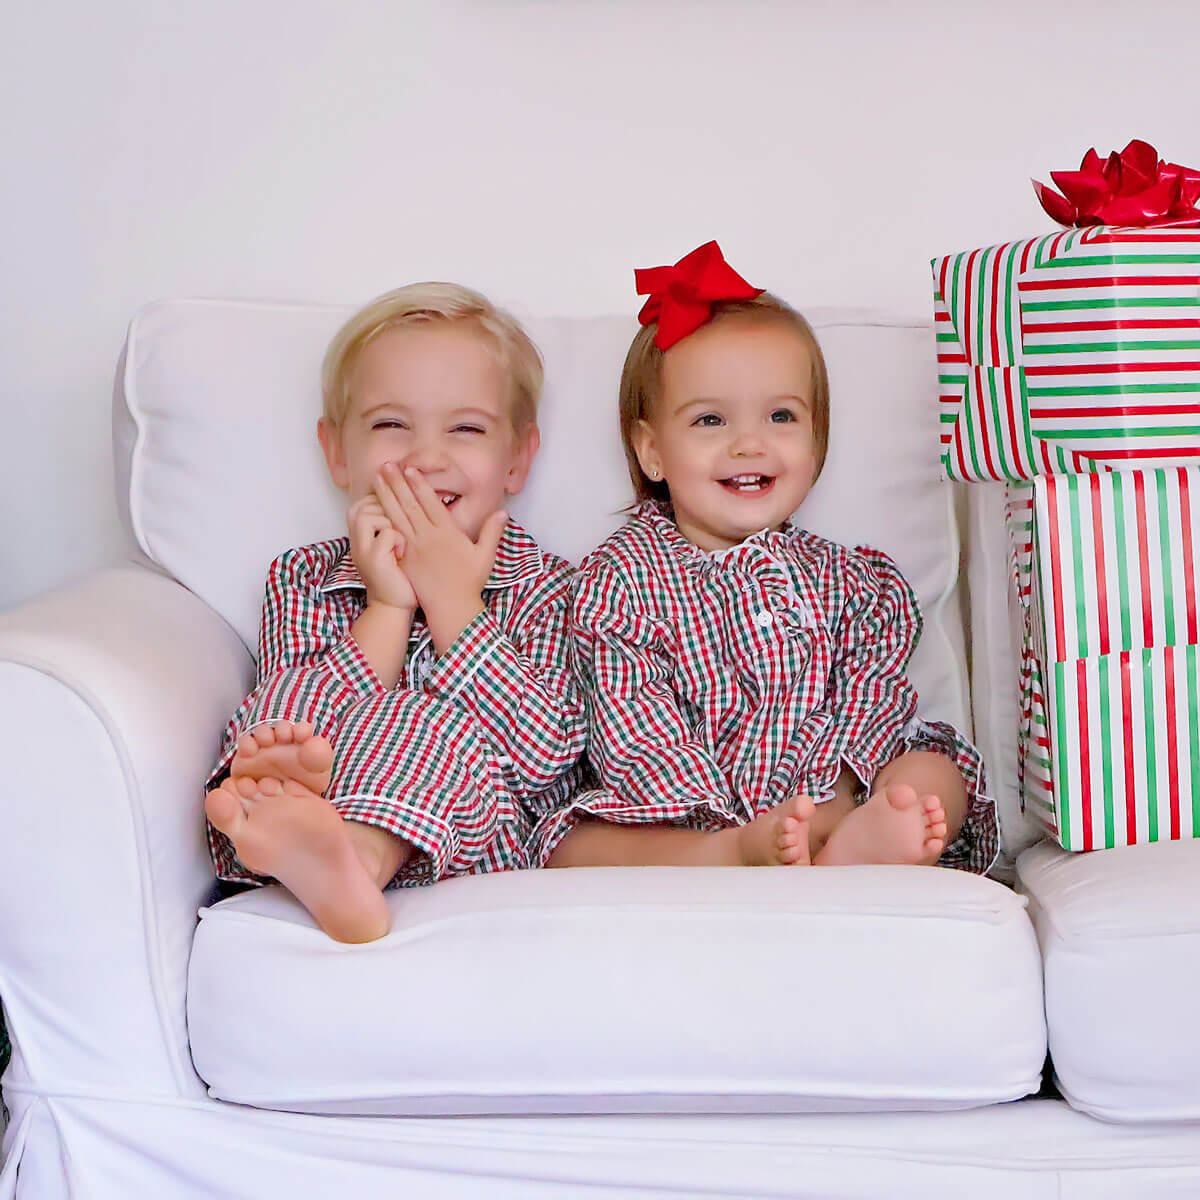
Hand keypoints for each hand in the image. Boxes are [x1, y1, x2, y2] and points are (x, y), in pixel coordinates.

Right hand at [346, 493, 417, 611]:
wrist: (395, 607)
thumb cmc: (400, 577)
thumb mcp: (391, 548)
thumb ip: (389, 527)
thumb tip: (402, 502)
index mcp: (360, 538)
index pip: (360, 504)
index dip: (377, 501)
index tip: (393, 515)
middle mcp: (356, 543)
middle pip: (361, 506)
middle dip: (383, 510)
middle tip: (396, 529)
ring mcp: (362, 551)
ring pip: (369, 515)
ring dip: (389, 523)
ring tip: (398, 541)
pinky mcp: (373, 559)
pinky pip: (388, 533)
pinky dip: (399, 540)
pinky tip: (401, 555)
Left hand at [373, 464, 507, 651]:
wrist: (451, 608)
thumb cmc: (470, 583)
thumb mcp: (485, 556)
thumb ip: (492, 532)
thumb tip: (503, 512)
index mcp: (447, 534)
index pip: (430, 503)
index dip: (419, 484)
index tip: (409, 469)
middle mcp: (428, 538)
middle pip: (409, 505)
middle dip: (396, 483)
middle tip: (385, 465)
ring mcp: (413, 549)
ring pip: (396, 516)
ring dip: (385, 496)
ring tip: (376, 479)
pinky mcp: (405, 559)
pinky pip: (392, 534)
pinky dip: (382, 519)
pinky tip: (375, 508)